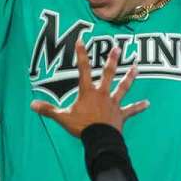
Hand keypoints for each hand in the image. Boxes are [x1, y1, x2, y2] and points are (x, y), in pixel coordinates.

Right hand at [30, 43, 148, 135]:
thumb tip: (32, 105)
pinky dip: (139, 107)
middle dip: (112, 60)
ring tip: (136, 67)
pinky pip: (131, 110)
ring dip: (130, 77)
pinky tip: (148, 103)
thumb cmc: (82, 127)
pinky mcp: (121, 115)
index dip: (81, 55)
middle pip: (108, 73)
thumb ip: (48, 110)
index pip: (83, 70)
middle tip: (118, 47)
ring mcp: (113, 104)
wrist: (100, 139)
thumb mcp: (62, 118)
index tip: (80, 41)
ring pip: (123, 87)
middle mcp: (102, 94)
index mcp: (88, 92)